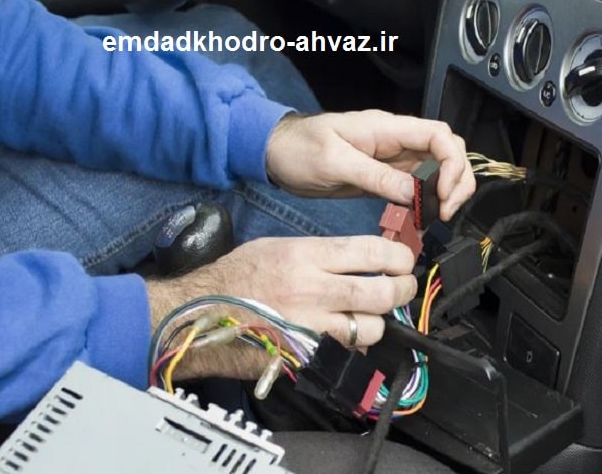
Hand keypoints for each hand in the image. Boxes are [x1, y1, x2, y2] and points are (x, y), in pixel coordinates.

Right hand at [146, 235, 416, 379]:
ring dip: (379, 321)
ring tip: (372, 315)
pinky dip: (355, 346)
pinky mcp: (305, 355)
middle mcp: (312, 289)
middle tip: (403, 287)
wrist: (198, 314)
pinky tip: (348, 337)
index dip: (399, 256)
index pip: (372, 252)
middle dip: (402, 289)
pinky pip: (347, 353)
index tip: (403, 260)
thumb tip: (360, 257)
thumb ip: (320, 252)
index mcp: (305, 256)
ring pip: (371, 327)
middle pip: (381, 291)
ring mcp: (310, 326)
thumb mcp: (277, 247)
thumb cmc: (234, 277)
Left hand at [265, 110, 475, 220]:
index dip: (451, 164)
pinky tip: (419, 219)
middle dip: (457, 181)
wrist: (275, 153)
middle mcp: (395, 141)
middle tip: (445, 211)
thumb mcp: (334, 162)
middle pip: (447, 152)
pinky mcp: (384, 176)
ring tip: (436, 217)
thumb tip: (412, 192)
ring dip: (445, 193)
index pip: (439, 136)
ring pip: (436, 170)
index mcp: (387, 128)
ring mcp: (392, 159)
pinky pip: (416, 186)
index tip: (443, 194)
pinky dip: (424, 202)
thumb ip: (375, 176)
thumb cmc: (298, 148)